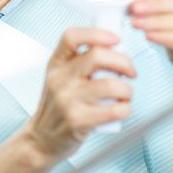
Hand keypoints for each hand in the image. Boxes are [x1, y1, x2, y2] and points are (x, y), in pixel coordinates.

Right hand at [28, 28, 134, 162]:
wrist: (42, 138)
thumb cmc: (58, 106)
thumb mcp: (59, 77)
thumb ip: (79, 62)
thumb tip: (115, 48)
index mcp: (56, 63)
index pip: (71, 37)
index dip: (97, 34)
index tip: (115, 39)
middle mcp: (59, 78)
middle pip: (97, 56)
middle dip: (124, 61)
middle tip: (130, 71)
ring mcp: (67, 100)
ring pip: (110, 85)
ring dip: (127, 89)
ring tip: (125, 94)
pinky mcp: (78, 121)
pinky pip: (114, 110)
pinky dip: (125, 109)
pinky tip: (121, 109)